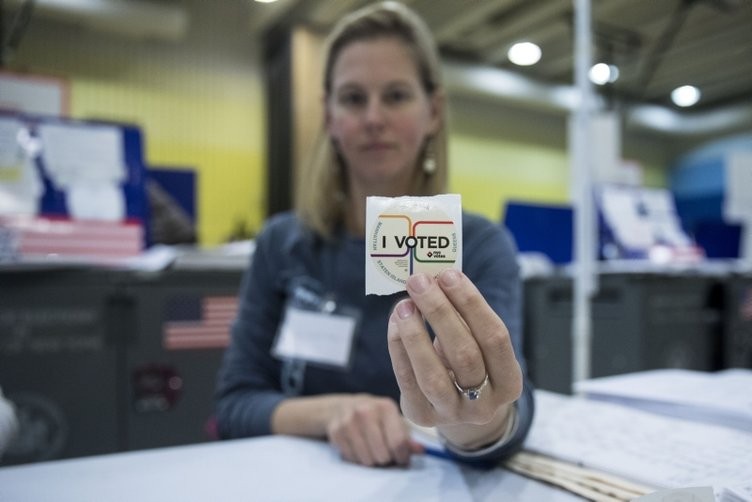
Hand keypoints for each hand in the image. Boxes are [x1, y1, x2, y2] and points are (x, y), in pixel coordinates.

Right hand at [326, 394, 422, 466]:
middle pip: (382, 454)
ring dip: (372, 461)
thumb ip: (407, 437)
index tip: (402, 458)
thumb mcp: (393, 421)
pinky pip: (351, 459)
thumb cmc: (375, 417)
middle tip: (385, 454)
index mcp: (385, 407)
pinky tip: (358, 447)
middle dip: (386, 460)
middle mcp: (366, 410)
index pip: (398, 442)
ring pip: (366, 460)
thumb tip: (421, 451)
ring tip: (372, 450)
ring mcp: (348, 420)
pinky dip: (357, 459)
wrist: (342, 407)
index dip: (402, 457)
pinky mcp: (335, 431)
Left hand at [387, 270, 521, 448]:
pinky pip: (406, 380)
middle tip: (420, 281)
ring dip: (415, 334)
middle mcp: (485, 404)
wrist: (458, 409)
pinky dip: (398, 348)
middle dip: (440, 313)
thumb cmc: (469, 364)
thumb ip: (463, 318)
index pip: (495, 338)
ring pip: (432, 374)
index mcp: (509, 382)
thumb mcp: (477, 345)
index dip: (472, 305)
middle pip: (464, 355)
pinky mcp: (422, 417)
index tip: (449, 275)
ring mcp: (452, 414)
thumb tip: (435, 279)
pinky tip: (395, 323)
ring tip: (404, 303)